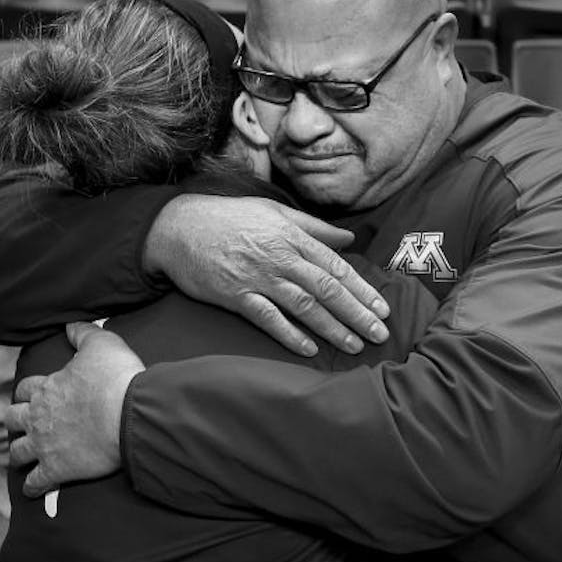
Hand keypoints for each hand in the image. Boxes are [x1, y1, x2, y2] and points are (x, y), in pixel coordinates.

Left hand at [7, 322, 144, 497]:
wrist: (128, 416)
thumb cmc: (116, 378)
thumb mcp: (102, 343)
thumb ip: (83, 333)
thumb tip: (70, 325)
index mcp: (47, 388)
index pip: (25, 389)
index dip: (28, 392)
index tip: (32, 396)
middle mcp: (38, 417)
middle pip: (14, 419)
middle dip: (16, 422)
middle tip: (23, 426)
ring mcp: (44, 445)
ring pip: (17, 452)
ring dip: (18, 454)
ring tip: (22, 457)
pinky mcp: (56, 470)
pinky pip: (35, 482)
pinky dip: (32, 486)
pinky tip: (33, 489)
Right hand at [148, 194, 390, 357]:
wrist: (178, 227)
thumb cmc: (230, 218)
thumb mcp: (275, 212)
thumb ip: (314, 228)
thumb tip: (349, 238)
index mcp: (292, 237)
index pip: (336, 267)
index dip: (362, 290)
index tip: (382, 309)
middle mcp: (280, 258)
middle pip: (326, 289)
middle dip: (356, 313)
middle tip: (379, 334)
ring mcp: (257, 278)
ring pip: (303, 306)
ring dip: (332, 328)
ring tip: (354, 345)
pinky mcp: (235, 296)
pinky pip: (268, 319)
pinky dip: (290, 335)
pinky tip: (310, 349)